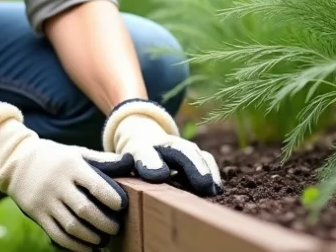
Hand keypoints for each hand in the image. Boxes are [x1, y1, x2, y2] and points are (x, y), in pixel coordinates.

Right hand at [0, 99, 134, 250]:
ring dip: (92, 237)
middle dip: (105, 223)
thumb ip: (101, 160)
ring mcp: (46, 201)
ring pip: (72, 226)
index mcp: (71, 166)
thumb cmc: (55, 158)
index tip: (122, 206)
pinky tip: (88, 247)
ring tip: (103, 239)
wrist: (16, 161)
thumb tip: (129, 163)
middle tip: (116, 228)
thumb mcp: (76, 153)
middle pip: (85, 210)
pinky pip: (58, 235)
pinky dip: (75, 245)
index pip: (95, 185)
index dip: (112, 199)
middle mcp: (58, 184)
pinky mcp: (37, 214)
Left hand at [102, 98, 221, 196]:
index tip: (156, 175)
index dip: (150, 162)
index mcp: (138, 148)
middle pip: (178, 150)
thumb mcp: (120, 167)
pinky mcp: (192, 152)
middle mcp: (161, 144)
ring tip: (211, 189)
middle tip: (202, 184)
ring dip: (204, 170)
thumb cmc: (127, 162)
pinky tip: (216, 189)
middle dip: (191, 165)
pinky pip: (204, 158)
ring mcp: (178, 146)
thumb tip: (122, 200)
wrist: (138, 135)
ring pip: (194, 153)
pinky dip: (211, 171)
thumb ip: (123, 179)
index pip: (143, 153)